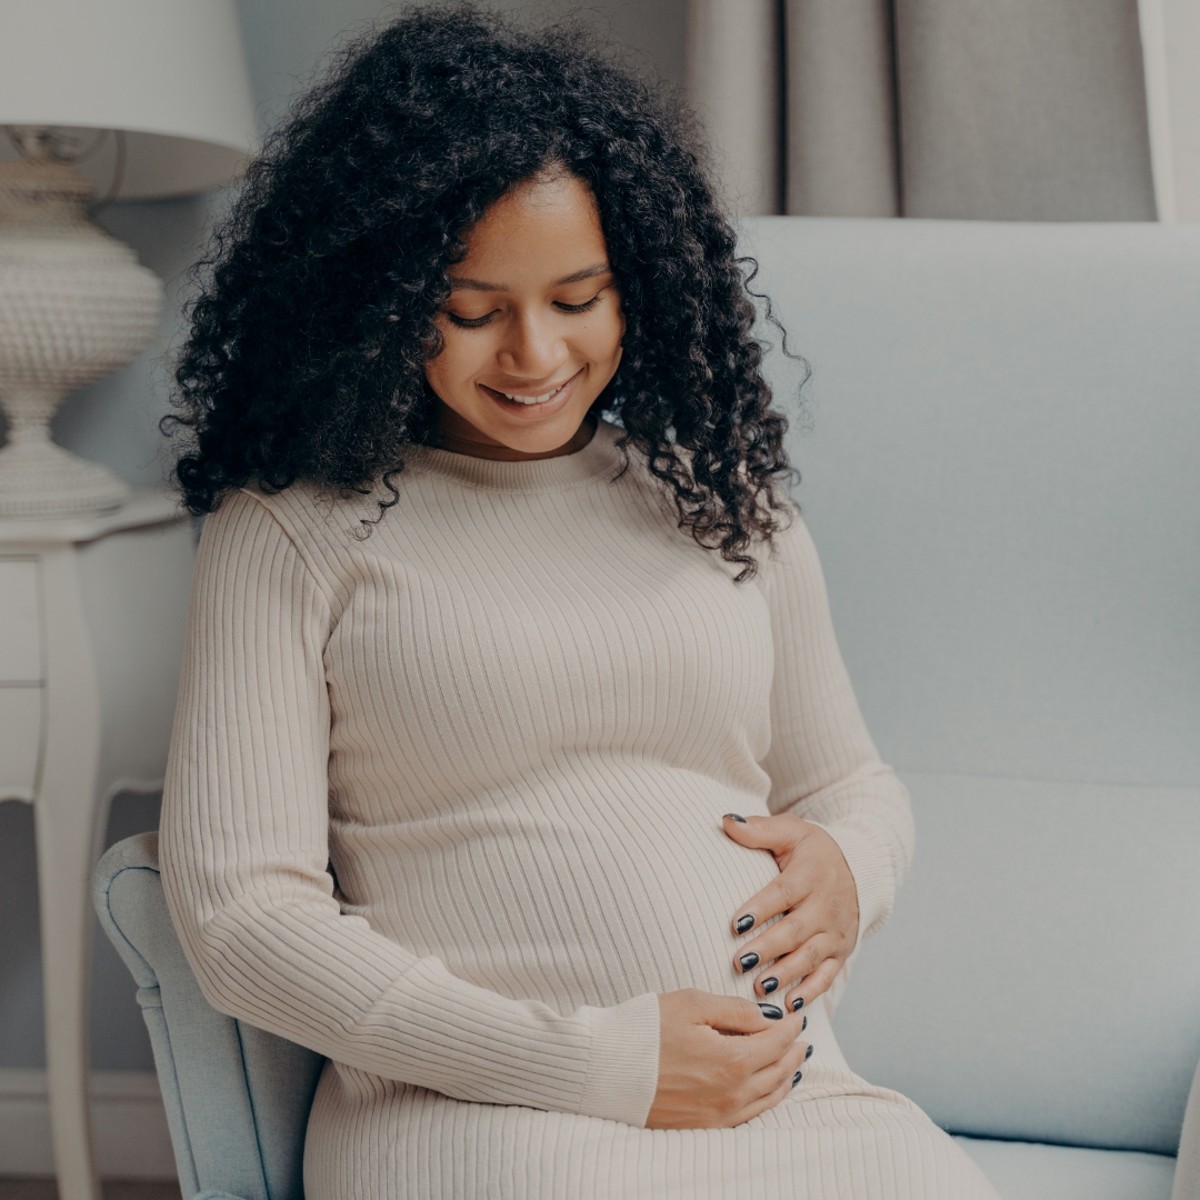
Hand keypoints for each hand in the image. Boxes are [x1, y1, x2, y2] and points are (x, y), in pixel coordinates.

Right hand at [646, 988, 809, 1128]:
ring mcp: (719, 1114)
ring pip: (768, 1098)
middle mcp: (732, 1093)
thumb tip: (768, 1017)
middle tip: (801, 1037)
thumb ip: (735, 1010)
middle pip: (777, 1071)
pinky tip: (768, 1090)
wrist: (604, 1068)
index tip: (796, 1015)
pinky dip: (767, 1100)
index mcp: (732, 1060)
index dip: (790, 1026)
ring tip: (793, 1062)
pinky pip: (750, 1116)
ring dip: (785, 1077)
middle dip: (793, 1051)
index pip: (775, 1041)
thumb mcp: (691, 1003)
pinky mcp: (705, 1126)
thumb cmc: (643, 1030)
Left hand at [721, 812, 858, 1013]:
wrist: (857, 868)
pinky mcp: (841, 952)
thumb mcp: (791, 831)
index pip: (784, 892)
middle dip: (769, 947)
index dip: (761, 908)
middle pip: (797, 930)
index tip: (736, 923)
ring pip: (811, 956)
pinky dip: (810, 992)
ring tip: (760, 986)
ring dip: (786, 974)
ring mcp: (836, 931)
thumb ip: (759, 829)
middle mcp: (828, 905)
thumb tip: (727, 821)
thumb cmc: (811, 850)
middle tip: (740, 962)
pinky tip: (790, 1005)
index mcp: (813, 873)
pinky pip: (826, 976)